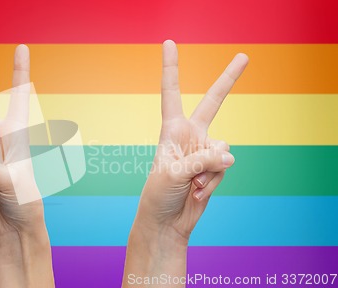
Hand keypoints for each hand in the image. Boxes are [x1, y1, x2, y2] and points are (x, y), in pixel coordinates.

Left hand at [123, 40, 247, 286]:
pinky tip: (198, 191)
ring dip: (209, 170)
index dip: (171, 68)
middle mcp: (190, 134)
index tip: (168, 43)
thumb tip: (229, 155)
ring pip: (224, 149)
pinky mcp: (214, 168)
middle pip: (213, 102)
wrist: (165, 222)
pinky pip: (225, 167)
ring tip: (191, 184)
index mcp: (171, 129)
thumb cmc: (158, 194)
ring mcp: (204, 151)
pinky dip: (213, 182)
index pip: (171, 93)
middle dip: (229, 80)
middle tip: (244, 56)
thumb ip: (202, 160)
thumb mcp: (174, 174)